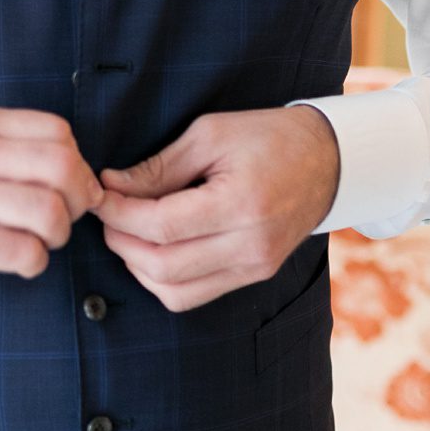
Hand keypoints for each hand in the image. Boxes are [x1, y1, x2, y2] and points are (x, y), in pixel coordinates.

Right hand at [0, 106, 102, 286]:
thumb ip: (2, 144)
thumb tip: (72, 169)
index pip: (57, 133)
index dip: (78, 164)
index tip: (70, 188)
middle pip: (61, 169)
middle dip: (77, 200)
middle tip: (64, 219)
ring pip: (47, 212)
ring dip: (57, 235)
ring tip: (40, 242)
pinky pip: (21, 252)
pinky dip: (33, 262)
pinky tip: (21, 262)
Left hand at [93, 107, 338, 312]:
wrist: (329, 160)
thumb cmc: (268, 138)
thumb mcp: (210, 135)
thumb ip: (158, 167)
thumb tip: (110, 187)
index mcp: (243, 205)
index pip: (161, 226)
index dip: (119, 214)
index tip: (99, 195)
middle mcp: (251, 245)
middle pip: (162, 265)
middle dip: (120, 241)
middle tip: (106, 214)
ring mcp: (255, 267)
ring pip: (173, 291)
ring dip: (137, 266)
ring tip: (126, 232)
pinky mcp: (254, 276)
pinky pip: (193, 296)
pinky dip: (162, 279)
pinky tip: (152, 250)